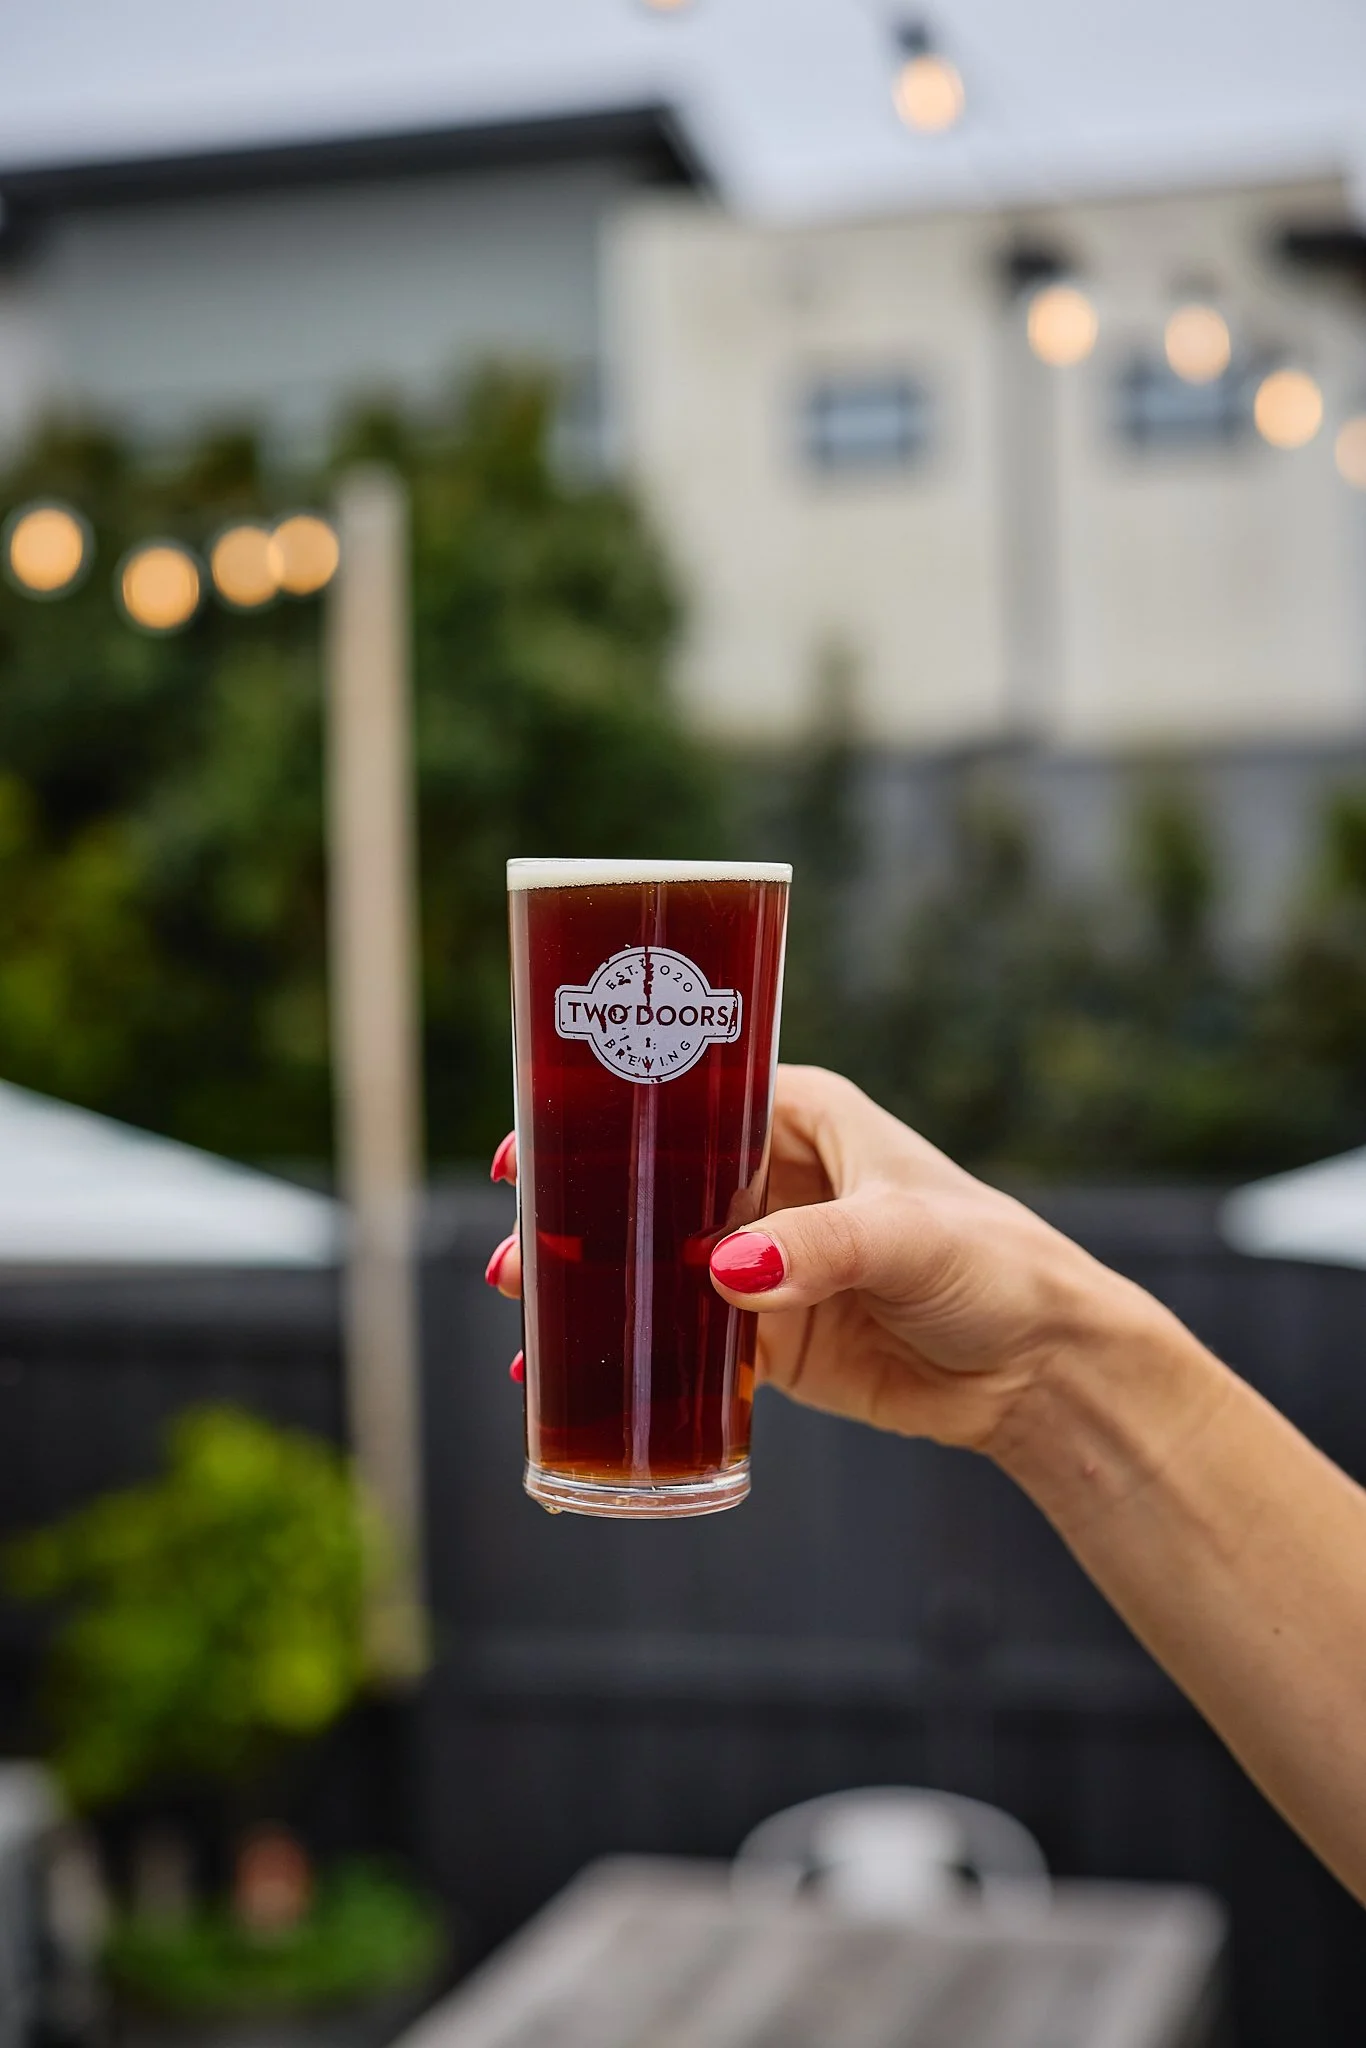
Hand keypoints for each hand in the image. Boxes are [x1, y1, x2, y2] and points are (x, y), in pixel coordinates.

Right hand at [487, 1065, 1160, 1453]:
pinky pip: (678, 1336)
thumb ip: (819, 1250)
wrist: (1041, 1372)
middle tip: (513, 1254)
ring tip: (521, 1313)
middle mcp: (772, 1179)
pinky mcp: (767, 1333)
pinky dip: (627, 1350)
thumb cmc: (995, 1267)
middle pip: (648, 1183)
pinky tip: (567, 1374)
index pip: (682, 1097)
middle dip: (574, 1212)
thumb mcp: (909, 1239)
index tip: (528, 1139)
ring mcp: (763, 1259)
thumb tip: (724, 1273)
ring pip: (651, 1260)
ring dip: (588, 1282)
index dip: (601, 1113)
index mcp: (801, 1116)